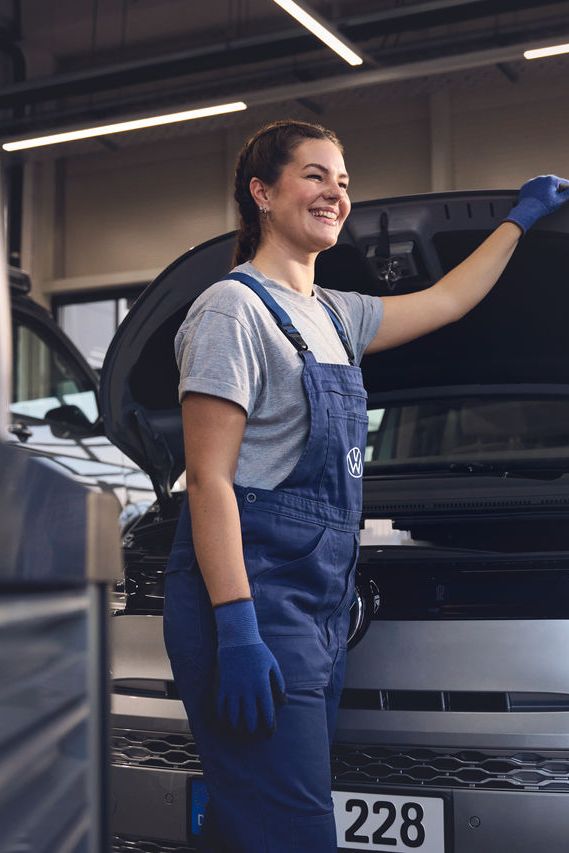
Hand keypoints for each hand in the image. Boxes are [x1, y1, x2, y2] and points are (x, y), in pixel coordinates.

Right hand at [214, 599, 286, 735]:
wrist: (238, 638)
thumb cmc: (258, 650)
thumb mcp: (273, 665)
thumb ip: (279, 683)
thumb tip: (283, 701)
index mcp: (262, 685)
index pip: (266, 711)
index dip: (269, 724)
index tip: (270, 732)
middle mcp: (247, 689)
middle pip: (249, 716)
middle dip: (252, 728)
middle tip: (253, 733)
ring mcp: (233, 688)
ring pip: (233, 714)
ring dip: (236, 725)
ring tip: (239, 730)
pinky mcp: (222, 685)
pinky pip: (220, 705)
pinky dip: (222, 715)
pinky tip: (224, 720)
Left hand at [505, 175, 568, 233]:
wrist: (527, 211)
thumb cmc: (543, 206)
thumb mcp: (559, 200)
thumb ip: (567, 193)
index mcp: (551, 179)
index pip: (563, 183)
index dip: (566, 189)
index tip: (565, 194)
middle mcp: (541, 177)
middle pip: (552, 184)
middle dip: (554, 190)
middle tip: (553, 199)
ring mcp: (532, 181)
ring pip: (542, 185)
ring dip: (545, 190)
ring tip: (544, 200)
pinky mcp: (526, 186)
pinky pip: (533, 188)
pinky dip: (535, 192)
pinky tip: (536, 199)